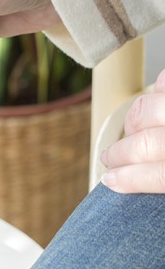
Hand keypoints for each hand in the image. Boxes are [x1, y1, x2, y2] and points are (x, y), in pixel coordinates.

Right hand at [101, 69, 164, 192]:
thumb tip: (145, 187)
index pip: (157, 177)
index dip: (129, 181)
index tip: (111, 181)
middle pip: (146, 144)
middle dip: (120, 154)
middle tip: (109, 159)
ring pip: (147, 110)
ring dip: (133, 122)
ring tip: (131, 130)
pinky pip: (163, 81)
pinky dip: (155, 89)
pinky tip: (154, 99)